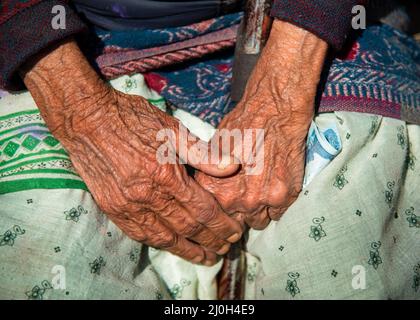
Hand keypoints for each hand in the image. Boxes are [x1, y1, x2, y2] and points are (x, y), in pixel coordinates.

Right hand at [22, 40, 242, 264]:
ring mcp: (127, 205)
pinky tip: (172, 247)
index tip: (235, 231)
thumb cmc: (132, 119)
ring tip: (204, 258)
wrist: (87, 120)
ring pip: (164, 237)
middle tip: (225, 248)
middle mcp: (147, 196)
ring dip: (187, 250)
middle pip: (187, 228)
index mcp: (165, 174)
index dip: (221, 224)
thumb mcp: (172, 128)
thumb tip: (233, 166)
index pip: (202, 210)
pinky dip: (159, 244)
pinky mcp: (112, 208)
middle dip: (210, 241)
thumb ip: (203, 153)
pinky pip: (139, 234)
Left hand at [196, 21, 327, 228]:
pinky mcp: (284, 197)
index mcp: (213, 188)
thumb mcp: (213, 145)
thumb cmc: (242, 125)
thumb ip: (208, 172)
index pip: (214, 214)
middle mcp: (235, 199)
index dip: (221, 207)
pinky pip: (277, 215)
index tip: (228, 201)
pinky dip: (275, 205)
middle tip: (246, 194)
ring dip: (258, 211)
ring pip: (257, 222)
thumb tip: (200, 188)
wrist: (275, 110)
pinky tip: (274, 188)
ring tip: (260, 192)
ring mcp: (261, 200)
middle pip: (235, 222)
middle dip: (239, 211)